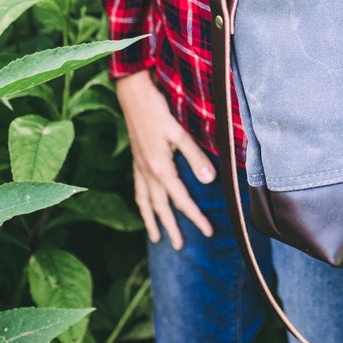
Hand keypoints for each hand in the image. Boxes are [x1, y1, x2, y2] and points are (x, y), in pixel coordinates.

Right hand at [116, 71, 214, 248]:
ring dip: (151, 221)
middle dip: (171, 228)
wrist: (132, 96)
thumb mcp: (179, 133)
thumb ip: (195, 158)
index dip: (195, 217)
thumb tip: (209, 182)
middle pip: (161, 207)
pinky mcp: (136, 161)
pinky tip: (144, 205)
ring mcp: (139, 168)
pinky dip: (142, 203)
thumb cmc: (157, 111)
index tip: (207, 232)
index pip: (181, 200)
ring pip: (145, 202)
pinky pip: (138, 189)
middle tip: (179, 246)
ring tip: (156, 237)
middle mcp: (148, 173)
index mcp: (160, 169)